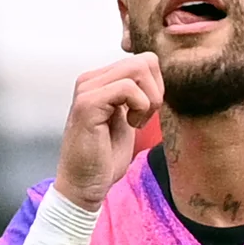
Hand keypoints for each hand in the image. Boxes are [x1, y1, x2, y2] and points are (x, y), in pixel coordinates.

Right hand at [54, 52, 163, 211]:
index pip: (143, 60)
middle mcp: (91, 79)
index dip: (156, 85)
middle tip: (146, 116)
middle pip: (144, 60)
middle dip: (156, 90)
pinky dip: (140, 107)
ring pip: (137, 69)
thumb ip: (137, 94)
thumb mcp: (128, 117)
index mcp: (100, 80)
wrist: (85, 185)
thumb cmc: (106, 157)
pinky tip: (132, 125)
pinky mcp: (88, 104)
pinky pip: (127, 87)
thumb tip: (158, 77)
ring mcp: (87, 89)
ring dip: (149, 99)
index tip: (148, 111)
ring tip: (138, 121)